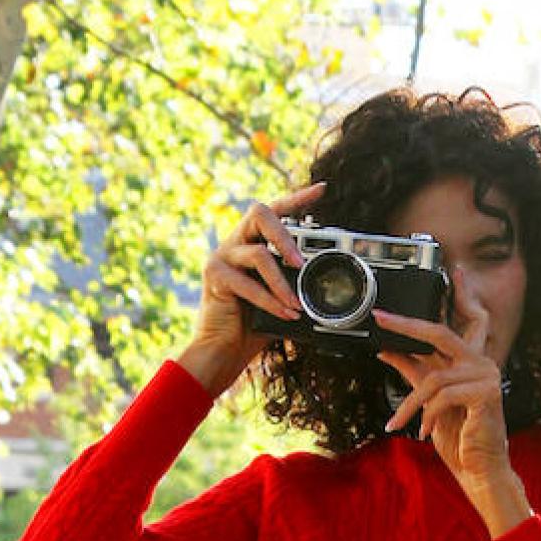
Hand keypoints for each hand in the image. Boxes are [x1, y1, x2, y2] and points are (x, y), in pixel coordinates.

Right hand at [180, 183, 325, 395]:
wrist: (225, 351)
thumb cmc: (253, 325)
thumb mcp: (282, 300)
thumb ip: (297, 285)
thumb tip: (326, 285)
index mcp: (252, 242)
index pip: (275, 211)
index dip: (297, 199)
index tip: (322, 189)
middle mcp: (235, 242)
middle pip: (259, 213)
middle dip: (285, 234)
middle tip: (301, 261)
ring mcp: (222, 257)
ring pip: (259, 254)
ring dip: (282, 281)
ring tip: (296, 303)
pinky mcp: (215, 277)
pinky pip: (248, 284)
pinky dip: (270, 301)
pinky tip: (285, 314)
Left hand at [375, 281, 528, 526]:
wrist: (478, 469)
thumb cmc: (457, 436)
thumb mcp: (427, 401)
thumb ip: (413, 372)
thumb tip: (386, 350)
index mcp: (471, 360)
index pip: (470, 319)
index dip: (463, 294)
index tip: (455, 270)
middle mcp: (482, 362)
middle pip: (441, 332)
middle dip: (408, 325)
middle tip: (381, 317)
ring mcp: (486, 376)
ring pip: (433, 377)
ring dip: (410, 404)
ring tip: (399, 423)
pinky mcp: (485, 394)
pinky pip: (442, 396)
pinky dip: (426, 415)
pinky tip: (424, 433)